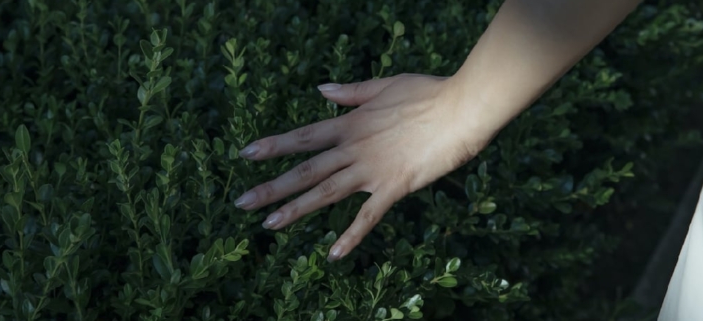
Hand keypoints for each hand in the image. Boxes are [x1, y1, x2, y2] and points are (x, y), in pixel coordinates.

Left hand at [233, 73, 495, 261]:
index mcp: (351, 123)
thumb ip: (351, 91)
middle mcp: (354, 148)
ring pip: (325, 192)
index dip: (273, 146)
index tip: (245, 154)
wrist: (461, 109)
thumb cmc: (428, 93)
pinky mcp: (394, 187)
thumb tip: (320, 89)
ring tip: (268, 225)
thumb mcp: (385, 85)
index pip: (304, 137)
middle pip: (305, 169)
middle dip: (271, 187)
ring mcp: (372, 169)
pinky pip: (367, 216)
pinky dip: (350, 236)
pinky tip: (334, 254)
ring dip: (295, 209)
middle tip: (241, 202)